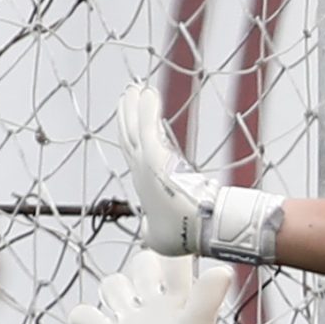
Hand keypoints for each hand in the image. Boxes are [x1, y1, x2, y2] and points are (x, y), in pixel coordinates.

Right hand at [66, 249, 233, 323]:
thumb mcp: (199, 322)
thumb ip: (208, 294)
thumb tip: (223, 268)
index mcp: (177, 297)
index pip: (174, 261)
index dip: (171, 248)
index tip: (167, 237)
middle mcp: (155, 305)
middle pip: (141, 267)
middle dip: (141, 265)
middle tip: (148, 277)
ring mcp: (134, 321)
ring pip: (115, 288)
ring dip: (113, 289)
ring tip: (122, 303)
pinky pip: (91, 320)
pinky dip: (83, 316)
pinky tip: (85, 318)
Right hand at [114, 83, 283, 262]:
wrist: (198, 228)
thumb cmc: (184, 234)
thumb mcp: (158, 235)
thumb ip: (151, 227)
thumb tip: (150, 229)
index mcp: (143, 185)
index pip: (132, 152)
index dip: (128, 133)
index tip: (128, 118)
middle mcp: (141, 171)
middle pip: (129, 136)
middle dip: (126, 115)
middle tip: (127, 94)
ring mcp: (147, 163)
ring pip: (135, 128)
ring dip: (134, 107)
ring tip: (136, 88)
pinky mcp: (157, 157)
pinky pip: (147, 127)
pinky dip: (145, 109)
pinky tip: (146, 92)